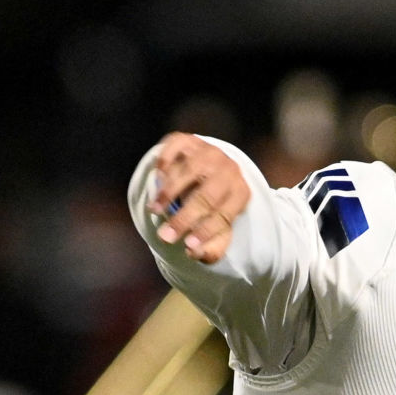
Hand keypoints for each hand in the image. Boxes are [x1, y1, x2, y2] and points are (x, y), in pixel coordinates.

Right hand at [145, 132, 251, 264]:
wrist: (209, 171)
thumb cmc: (212, 206)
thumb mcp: (217, 228)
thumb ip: (210, 247)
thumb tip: (194, 254)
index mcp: (240, 193)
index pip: (224, 214)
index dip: (206, 231)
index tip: (187, 247)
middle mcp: (228, 169)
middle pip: (207, 196)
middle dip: (184, 218)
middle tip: (164, 236)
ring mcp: (208, 152)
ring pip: (190, 171)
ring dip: (170, 192)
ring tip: (155, 210)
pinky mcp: (189, 141)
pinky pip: (175, 148)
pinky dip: (166, 162)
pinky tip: (158, 178)